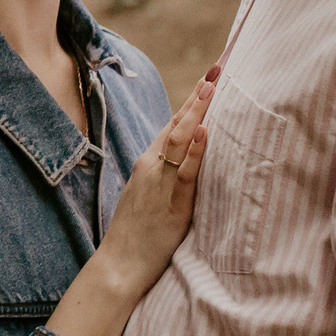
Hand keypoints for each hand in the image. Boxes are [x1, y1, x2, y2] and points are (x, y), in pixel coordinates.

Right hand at [99, 63, 217, 277]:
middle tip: (216, 70)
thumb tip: (186, 165)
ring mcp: (160, 183)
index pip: (172, 127)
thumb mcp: (147, 197)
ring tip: (213, 87)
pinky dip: (196, 150)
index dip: (190, 103)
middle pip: (176, 125)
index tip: (207, 79)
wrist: (119, 265)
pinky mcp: (172, 204)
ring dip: (198, 112)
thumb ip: (165, 178)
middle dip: (197, 97)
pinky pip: (185, 173)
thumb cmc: (135, 236)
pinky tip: (205, 131)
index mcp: (147, 164)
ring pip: (180, 140)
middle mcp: (152, 167)